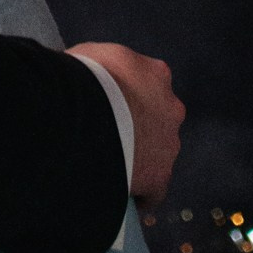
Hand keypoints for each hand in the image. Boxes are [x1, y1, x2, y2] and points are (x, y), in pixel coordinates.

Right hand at [69, 42, 184, 203]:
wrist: (87, 112)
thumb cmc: (82, 76)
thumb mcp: (90, 55)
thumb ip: (102, 67)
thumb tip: (87, 76)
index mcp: (155, 74)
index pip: (148, 84)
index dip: (128, 95)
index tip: (111, 104)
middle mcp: (170, 107)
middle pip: (157, 119)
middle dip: (138, 127)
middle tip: (109, 135)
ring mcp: (168, 143)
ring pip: (157, 153)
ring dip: (139, 157)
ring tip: (109, 165)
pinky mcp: (159, 175)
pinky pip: (154, 189)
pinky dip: (141, 193)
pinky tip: (122, 196)